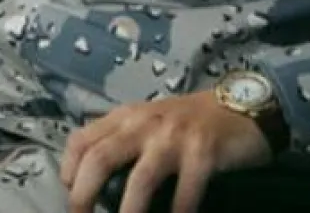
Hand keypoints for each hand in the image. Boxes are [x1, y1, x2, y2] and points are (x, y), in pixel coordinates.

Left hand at [62, 92, 273, 212]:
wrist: (241, 107)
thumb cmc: (189, 120)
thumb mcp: (148, 121)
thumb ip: (122, 140)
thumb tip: (92, 178)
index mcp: (125, 117)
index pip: (82, 139)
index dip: (68, 169)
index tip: (68, 193)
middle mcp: (143, 124)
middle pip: (100, 159)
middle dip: (84, 195)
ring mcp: (173, 138)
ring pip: (140, 179)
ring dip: (129, 212)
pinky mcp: (203, 152)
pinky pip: (185, 190)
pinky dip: (178, 212)